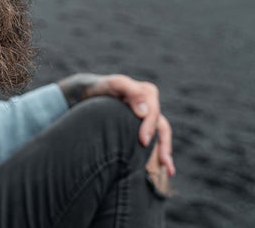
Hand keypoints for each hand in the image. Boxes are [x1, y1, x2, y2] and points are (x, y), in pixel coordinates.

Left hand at [57, 73, 174, 175]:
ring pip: (160, 137)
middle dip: (164, 146)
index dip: (150, 127)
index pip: (154, 113)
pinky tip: (158, 171)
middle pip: (161, 128)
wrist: (86, 94)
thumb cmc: (100, 88)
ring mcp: (146, 119)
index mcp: (147, 93)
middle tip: (164, 164)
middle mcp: (150, 106)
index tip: (143, 141)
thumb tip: (144, 112)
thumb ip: (130, 91)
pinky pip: (152, 143)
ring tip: (168, 171)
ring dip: (165, 154)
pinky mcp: (140, 129)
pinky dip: (156, 156)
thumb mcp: (113, 84)